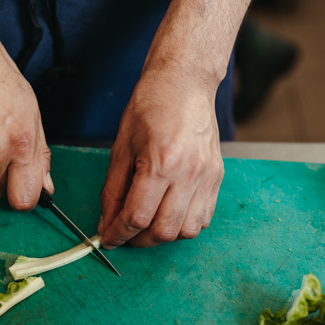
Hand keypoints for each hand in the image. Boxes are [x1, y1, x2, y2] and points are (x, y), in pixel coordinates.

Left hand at [98, 69, 223, 247]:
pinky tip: (168, 215)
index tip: (107, 238)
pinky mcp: (217, 177)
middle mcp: (188, 174)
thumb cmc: (150, 107)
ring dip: (162, 236)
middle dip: (138, 240)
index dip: (118, 234)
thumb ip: (113, 190)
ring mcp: (207, 177)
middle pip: (163, 230)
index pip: (137, 216)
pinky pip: (203, 218)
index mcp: (161, 163)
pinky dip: (183, 225)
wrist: (184, 83)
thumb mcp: (121, 147)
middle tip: (124, 234)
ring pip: (186, 231)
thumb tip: (107, 221)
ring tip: (147, 225)